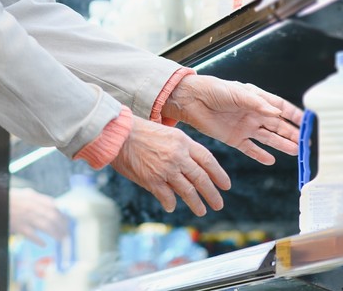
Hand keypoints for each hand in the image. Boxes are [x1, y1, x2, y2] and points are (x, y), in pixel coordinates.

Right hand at [9, 187, 70, 245]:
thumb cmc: (10, 199)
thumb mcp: (25, 194)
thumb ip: (38, 199)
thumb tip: (53, 205)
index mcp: (34, 197)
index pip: (53, 207)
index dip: (62, 215)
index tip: (67, 222)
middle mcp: (31, 206)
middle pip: (52, 217)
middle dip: (62, 226)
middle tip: (67, 233)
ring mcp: (25, 217)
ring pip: (45, 226)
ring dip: (55, 233)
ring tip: (61, 239)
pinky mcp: (18, 226)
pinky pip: (31, 235)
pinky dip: (39, 240)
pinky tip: (44, 244)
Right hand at [109, 117, 230, 215]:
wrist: (117, 133)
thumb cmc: (138, 130)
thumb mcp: (166, 132)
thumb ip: (180, 148)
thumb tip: (190, 166)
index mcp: (183, 141)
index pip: (208, 160)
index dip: (219, 174)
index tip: (226, 185)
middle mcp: (178, 156)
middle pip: (201, 178)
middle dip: (212, 193)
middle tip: (218, 204)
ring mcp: (166, 169)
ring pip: (188, 190)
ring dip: (196, 203)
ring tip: (201, 211)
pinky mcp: (152, 180)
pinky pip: (167, 197)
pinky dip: (171, 203)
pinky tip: (172, 207)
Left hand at [160, 75, 302, 164]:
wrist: (191, 100)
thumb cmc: (214, 90)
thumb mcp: (237, 93)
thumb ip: (257, 103)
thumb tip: (277, 112)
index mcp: (256, 99)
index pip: (281, 107)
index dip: (294, 115)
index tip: (309, 122)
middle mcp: (254, 114)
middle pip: (278, 125)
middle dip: (292, 133)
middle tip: (306, 141)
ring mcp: (245, 127)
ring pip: (268, 138)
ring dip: (282, 144)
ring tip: (296, 151)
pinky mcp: (234, 138)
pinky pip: (251, 148)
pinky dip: (260, 154)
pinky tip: (271, 160)